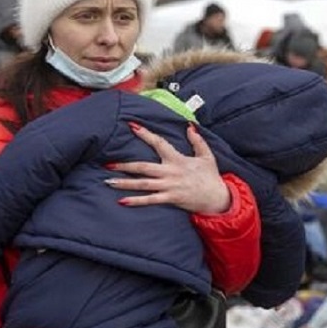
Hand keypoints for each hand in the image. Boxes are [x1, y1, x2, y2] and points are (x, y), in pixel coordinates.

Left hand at [105, 122, 229, 213]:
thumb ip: (197, 141)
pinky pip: (150, 200)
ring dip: (125, 183)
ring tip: (109, 181)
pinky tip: (122, 201)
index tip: (132, 126)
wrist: (218, 198)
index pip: (159, 143)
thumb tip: (189, 126)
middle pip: (144, 167)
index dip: (145, 134)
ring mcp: (169, 186)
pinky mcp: (170, 199)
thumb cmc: (211, 177)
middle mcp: (170, 172)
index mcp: (177, 159)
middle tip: (108, 164)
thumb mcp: (207, 156)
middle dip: (125, 165)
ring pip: (143, 184)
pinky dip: (136, 201)